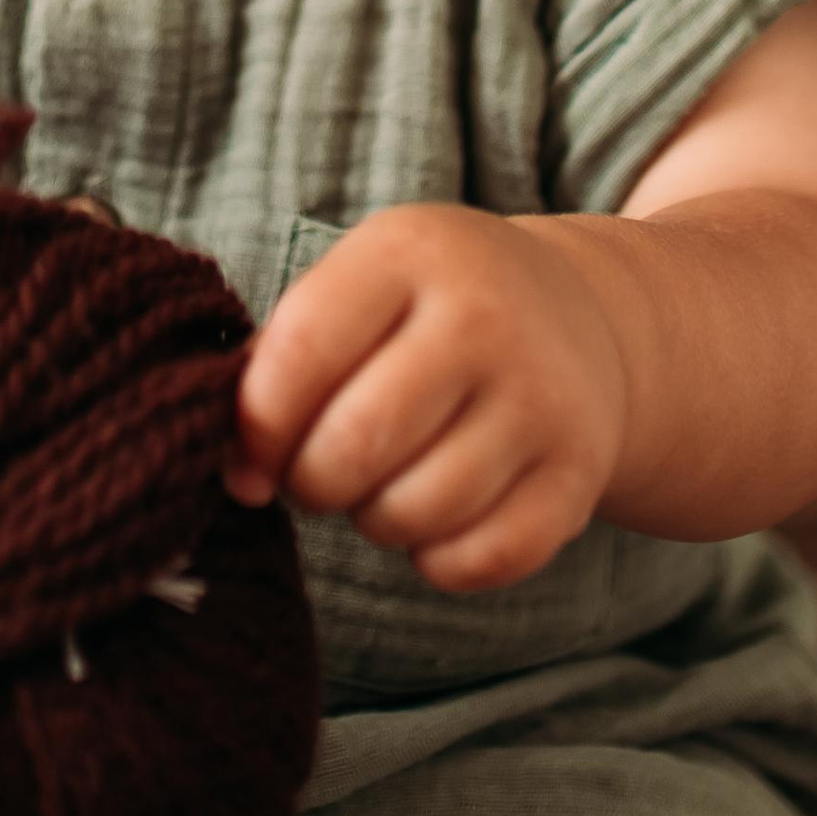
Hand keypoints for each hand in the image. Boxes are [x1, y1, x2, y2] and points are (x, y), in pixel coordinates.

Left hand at [224, 206, 630, 592]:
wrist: (577, 314)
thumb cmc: (426, 311)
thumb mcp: (358, 288)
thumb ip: (281, 363)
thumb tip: (238, 478)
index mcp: (410, 253)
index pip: (301, 354)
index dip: (256, 427)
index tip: (252, 455)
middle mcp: (484, 316)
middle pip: (353, 446)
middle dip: (311, 482)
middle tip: (320, 471)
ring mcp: (542, 397)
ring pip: (413, 513)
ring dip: (374, 519)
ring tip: (383, 482)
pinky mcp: (578, 473)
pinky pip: (477, 561)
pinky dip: (438, 560)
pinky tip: (438, 517)